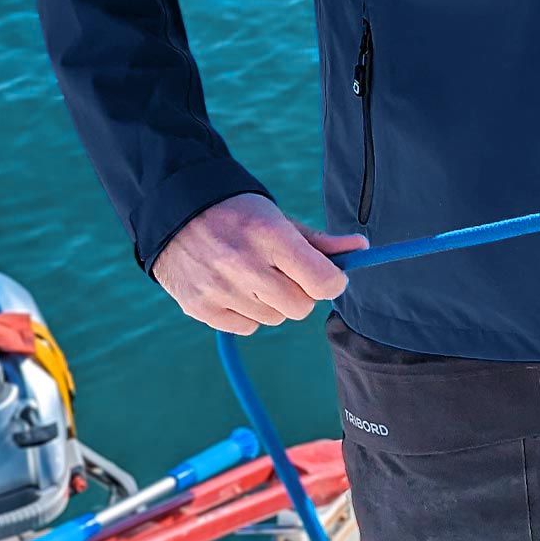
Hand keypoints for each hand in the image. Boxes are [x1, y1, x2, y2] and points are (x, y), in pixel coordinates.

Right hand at [149, 192, 369, 333]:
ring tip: (257, 276)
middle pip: (301, 307)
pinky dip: (249, 313)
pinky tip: (237, 288)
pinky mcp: (200, 308)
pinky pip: (248, 327)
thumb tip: (362, 248)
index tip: (331, 276)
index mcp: (270, 236)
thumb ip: (321, 241)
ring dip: (275, 303)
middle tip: (289, 274)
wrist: (177, 213)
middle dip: (303, 293)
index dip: (333, 282)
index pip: (322, 281)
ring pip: (275, 318)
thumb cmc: (239, 215)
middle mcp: (244, 264)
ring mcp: (219, 289)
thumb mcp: (279, 219)